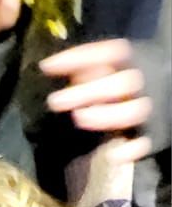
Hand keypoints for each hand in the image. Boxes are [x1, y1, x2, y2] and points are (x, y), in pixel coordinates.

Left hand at [40, 38, 152, 164]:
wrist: (171, 87)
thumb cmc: (137, 78)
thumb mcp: (121, 65)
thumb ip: (97, 68)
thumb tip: (67, 72)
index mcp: (137, 57)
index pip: (108, 52)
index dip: (78, 57)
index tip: (47, 66)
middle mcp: (147, 80)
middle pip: (121, 83)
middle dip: (87, 92)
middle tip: (56, 101)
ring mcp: (153, 107)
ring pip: (134, 111)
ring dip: (105, 116)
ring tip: (79, 118)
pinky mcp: (157, 133)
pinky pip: (147, 142)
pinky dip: (131, 150)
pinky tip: (113, 155)